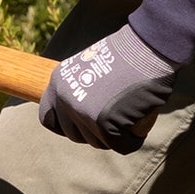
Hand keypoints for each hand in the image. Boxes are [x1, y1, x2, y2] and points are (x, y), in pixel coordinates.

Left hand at [39, 25, 175, 153]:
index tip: (84, 124)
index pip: (48, 119)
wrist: (146, 48)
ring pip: (98, 142)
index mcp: (58, 83)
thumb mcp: (90, 67)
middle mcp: (65, 99)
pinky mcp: (105, 124)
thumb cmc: (127, 55)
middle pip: (75, 136)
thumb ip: (81, 90)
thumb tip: (82, 117)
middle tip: (115, 120)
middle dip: (96, 133)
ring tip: (129, 117)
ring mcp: (83, 113)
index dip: (67, 126)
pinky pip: (120, 145)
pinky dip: (132, 140)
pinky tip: (139, 127)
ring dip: (115, 136)